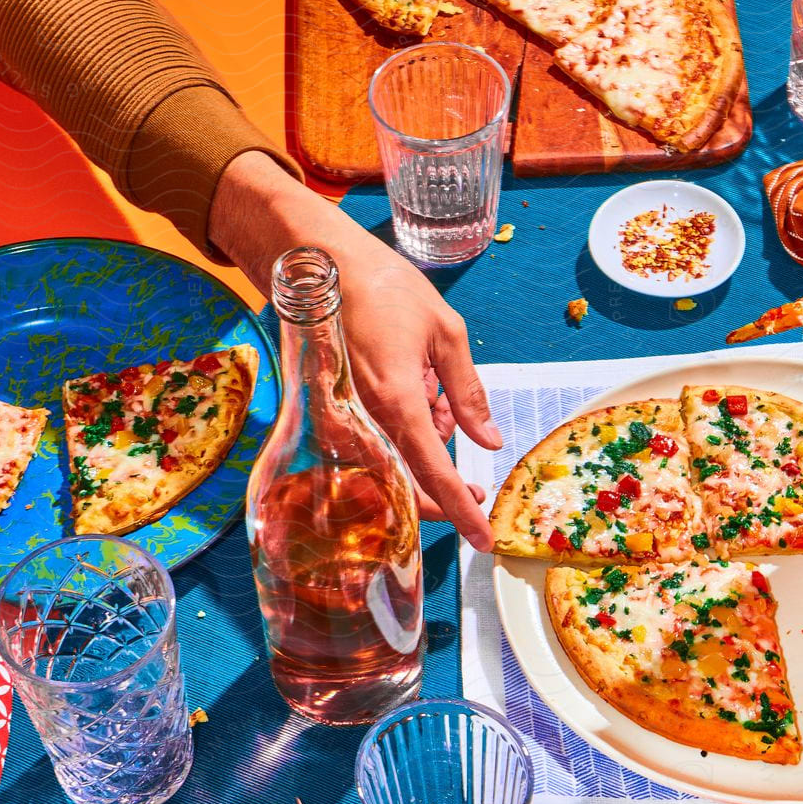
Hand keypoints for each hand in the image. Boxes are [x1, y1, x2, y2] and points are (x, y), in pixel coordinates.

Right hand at [208, 152, 499, 550]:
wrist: (314, 263)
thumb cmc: (381, 288)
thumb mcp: (445, 331)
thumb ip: (469, 392)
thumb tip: (488, 439)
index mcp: (396, 400)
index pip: (434, 474)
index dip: (463, 511)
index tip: (484, 540)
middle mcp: (361, 419)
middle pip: (407, 486)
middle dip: (444, 491)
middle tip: (474, 483)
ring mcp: (340, 419)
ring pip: (390, 467)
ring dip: (424, 449)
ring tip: (439, 398)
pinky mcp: (330, 412)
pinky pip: (370, 446)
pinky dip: (402, 433)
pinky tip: (418, 394)